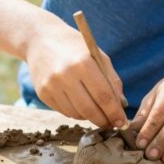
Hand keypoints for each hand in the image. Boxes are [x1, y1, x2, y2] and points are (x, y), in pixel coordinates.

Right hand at [24, 16, 127, 130]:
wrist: (40, 40)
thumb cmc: (75, 47)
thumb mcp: (99, 56)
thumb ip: (112, 80)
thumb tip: (121, 105)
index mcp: (83, 63)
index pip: (104, 96)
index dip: (114, 112)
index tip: (122, 122)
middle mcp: (65, 75)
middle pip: (89, 109)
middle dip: (104, 120)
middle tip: (112, 123)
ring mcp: (51, 85)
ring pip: (76, 114)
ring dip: (90, 117)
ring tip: (97, 112)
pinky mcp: (42, 93)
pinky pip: (64, 111)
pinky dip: (76, 113)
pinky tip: (81, 105)